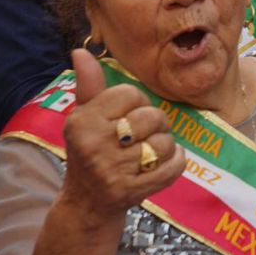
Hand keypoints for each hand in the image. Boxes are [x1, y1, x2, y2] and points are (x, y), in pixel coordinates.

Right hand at [59, 48, 185, 219]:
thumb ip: (88, 85)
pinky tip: (163, 164)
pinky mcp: (130, 192)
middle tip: (140, 138)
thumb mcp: (84, 118)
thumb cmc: (90, 151)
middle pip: (152, 117)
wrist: (86, 203)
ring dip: (163, 148)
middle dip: (155, 125)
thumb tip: (80, 51)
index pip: (130, 94)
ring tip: (147, 154)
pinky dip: (176, 163)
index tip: (127, 117)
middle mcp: (94, 144)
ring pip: (164, 143)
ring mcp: (112, 170)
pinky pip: (173, 167)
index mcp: (82, 121)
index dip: (136, 103)